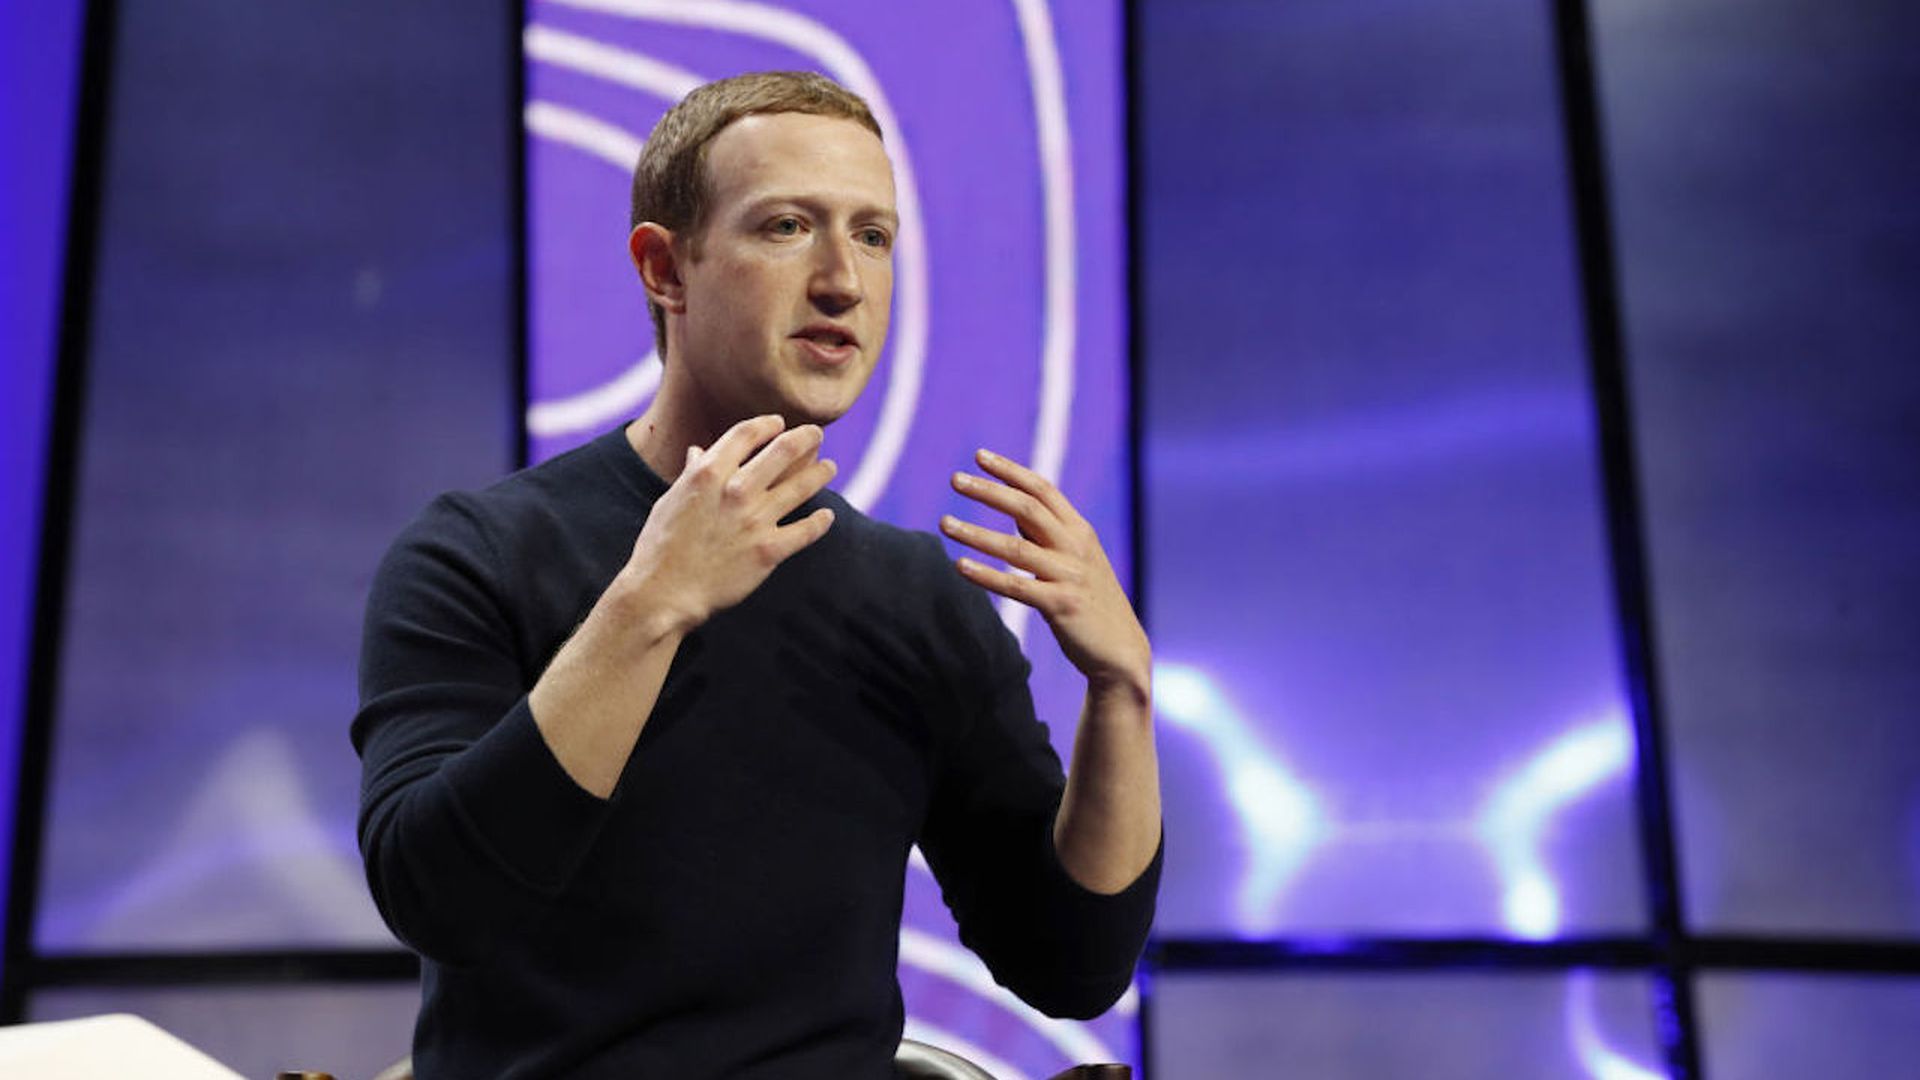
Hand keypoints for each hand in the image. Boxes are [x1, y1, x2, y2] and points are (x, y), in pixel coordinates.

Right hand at [622, 414, 836, 631]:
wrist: (664, 592)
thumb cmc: (661, 546)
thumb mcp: (670, 500)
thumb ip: (690, 474)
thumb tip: (698, 452)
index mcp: (708, 473)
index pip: (746, 434)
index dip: (767, 424)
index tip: (778, 423)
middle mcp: (736, 491)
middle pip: (783, 450)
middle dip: (806, 437)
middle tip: (816, 433)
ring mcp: (755, 521)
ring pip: (801, 486)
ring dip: (820, 473)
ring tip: (829, 467)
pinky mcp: (768, 551)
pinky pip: (805, 531)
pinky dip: (820, 521)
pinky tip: (827, 516)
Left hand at [940, 449, 1149, 694]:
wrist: (1120, 649)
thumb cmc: (1092, 602)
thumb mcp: (1077, 560)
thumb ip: (1049, 535)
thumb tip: (1015, 512)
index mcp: (1080, 531)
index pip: (1042, 489)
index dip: (1010, 471)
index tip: (979, 456)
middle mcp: (1076, 547)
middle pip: (1027, 508)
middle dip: (989, 490)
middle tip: (955, 479)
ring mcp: (1069, 575)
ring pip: (1015, 547)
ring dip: (976, 533)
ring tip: (944, 523)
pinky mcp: (1061, 605)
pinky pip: (1016, 586)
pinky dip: (986, 575)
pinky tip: (961, 565)